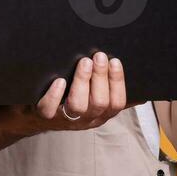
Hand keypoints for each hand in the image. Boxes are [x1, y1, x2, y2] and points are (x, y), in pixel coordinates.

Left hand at [1, 52, 127, 135]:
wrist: (33, 116)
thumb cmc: (67, 100)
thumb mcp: (92, 100)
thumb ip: (113, 96)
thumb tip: (142, 95)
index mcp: (100, 114)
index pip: (116, 103)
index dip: (117, 82)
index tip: (115, 61)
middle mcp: (85, 119)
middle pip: (99, 103)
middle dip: (101, 78)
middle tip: (98, 56)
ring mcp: (64, 119)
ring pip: (78, 106)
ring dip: (82, 82)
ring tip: (83, 62)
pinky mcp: (44, 116)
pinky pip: (49, 110)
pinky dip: (55, 95)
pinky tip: (59, 81)